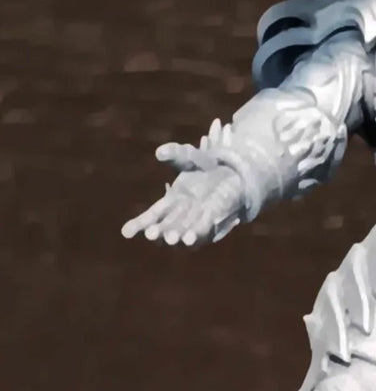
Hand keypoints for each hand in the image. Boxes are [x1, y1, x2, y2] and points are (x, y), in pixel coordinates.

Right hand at [121, 142, 246, 246]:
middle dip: (157, 232)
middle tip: (151, 234)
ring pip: (180, 235)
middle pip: (163, 228)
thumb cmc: (208, 167)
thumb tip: (160, 152)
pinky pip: (201, 234)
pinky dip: (194, 236)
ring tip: (171, 238)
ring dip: (175, 237)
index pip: (151, 216)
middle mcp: (180, 216)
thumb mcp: (191, 158)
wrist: (235, 174)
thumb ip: (176, 154)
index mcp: (170, 202)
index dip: (138, 224)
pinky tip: (188, 238)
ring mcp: (196, 222)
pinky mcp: (212, 225)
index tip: (125, 233)